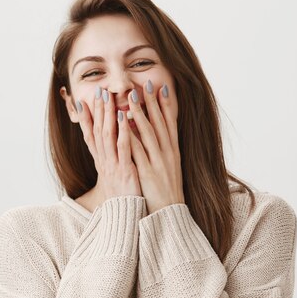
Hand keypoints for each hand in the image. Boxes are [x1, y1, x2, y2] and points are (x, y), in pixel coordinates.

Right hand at [76, 86, 141, 199]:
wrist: (124, 216)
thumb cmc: (121, 196)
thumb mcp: (112, 175)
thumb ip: (110, 160)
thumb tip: (108, 149)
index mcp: (101, 162)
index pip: (90, 136)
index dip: (85, 119)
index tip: (82, 101)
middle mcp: (103, 161)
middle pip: (97, 131)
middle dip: (98, 110)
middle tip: (99, 91)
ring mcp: (112, 165)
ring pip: (107, 135)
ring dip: (107, 115)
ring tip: (109, 97)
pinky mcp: (124, 170)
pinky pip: (122, 147)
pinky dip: (122, 131)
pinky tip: (124, 117)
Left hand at [127, 80, 184, 214]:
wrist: (170, 214)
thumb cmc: (168, 191)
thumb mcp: (170, 167)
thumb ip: (165, 150)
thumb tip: (158, 134)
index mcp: (173, 151)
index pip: (171, 123)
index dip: (166, 104)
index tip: (161, 87)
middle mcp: (168, 153)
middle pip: (160, 123)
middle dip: (152, 102)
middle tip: (146, 83)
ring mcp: (158, 162)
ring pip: (149, 133)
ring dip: (140, 114)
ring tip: (131, 97)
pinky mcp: (148, 172)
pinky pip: (137, 151)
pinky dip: (130, 136)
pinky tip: (122, 125)